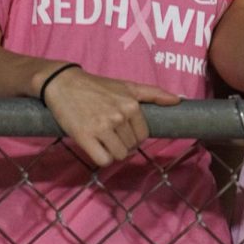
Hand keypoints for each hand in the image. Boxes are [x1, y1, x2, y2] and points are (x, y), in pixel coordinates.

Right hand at [41, 66, 179, 167]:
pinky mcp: (84, 136)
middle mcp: (119, 116)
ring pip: (118, 156)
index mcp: (132, 105)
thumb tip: (178, 100)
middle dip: (122, 144)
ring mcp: (102, 127)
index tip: (122, 130)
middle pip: (131, 147)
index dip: (134, 137)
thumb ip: (154, 94)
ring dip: (112, 152)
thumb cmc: (98, 86)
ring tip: (103, 140)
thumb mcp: (128, 86)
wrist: (64, 84)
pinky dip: (101, 158)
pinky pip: (103, 160)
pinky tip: (95, 147)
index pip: (143, 136)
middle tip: (110, 134)